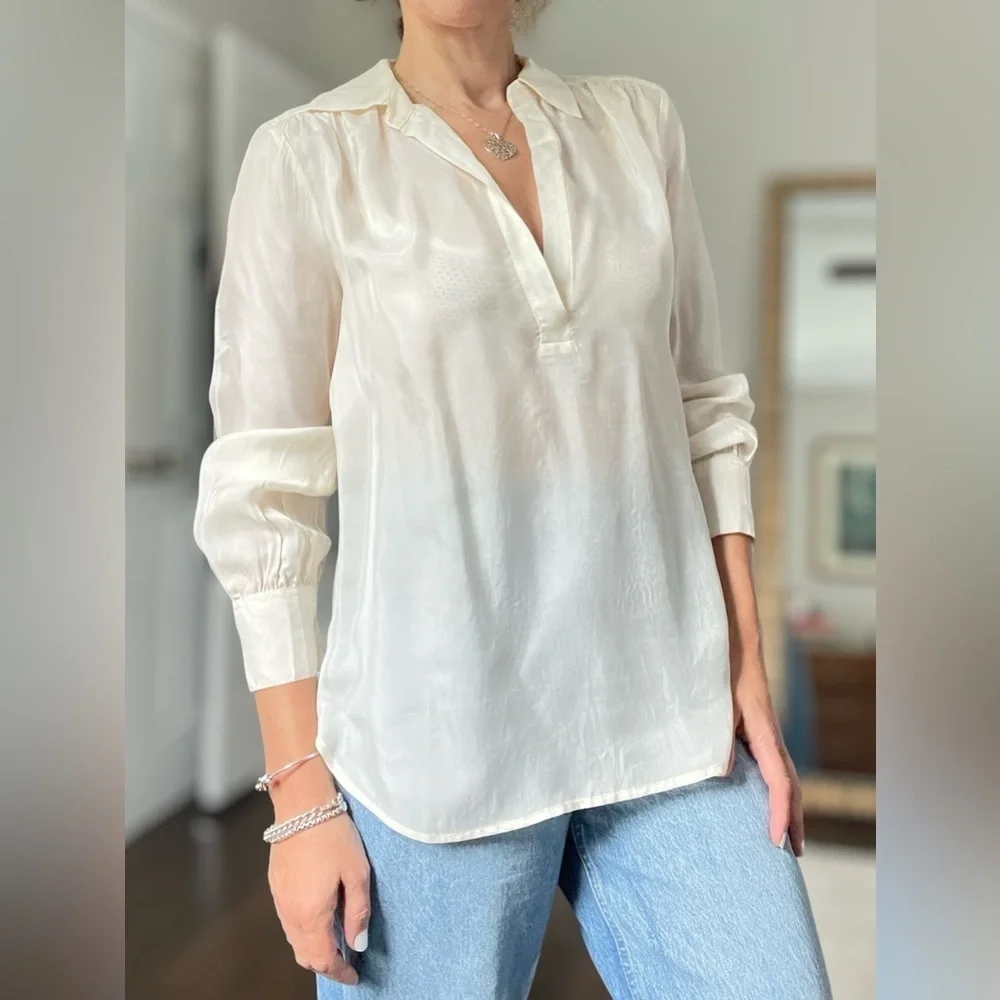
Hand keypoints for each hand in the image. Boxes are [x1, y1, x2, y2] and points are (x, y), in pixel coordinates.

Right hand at [267, 766, 369, 984]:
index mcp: (311, 914)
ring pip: (294, 939)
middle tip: (347, 961)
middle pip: (305, 955)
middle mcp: (290, 912)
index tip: (355, 975)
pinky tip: (320, 916)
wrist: (302, 804)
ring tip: (337, 939)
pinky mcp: (275, 885)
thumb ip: (357, 912)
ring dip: (313, 947)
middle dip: (326, 963)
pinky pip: (288, 920)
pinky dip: (303, 929)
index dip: (340, 972)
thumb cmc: (333, 835)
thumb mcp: (357, 873)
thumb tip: (358, 944)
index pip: (323, 959)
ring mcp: (279, 899)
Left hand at [731, 654, 804, 856]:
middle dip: (794, 820)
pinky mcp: (757, 729)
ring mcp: (766, 734)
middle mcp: (771, 737)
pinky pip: (772, 765)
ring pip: (784, 776)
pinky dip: (775, 788)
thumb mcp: (716, 705)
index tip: (777, 840)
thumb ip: (718, 738)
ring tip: (788, 836)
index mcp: (764, 733)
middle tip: (793, 853)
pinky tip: (764, 798)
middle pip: (790, 785)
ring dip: (788, 806)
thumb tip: (724, 774)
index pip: (779, 782)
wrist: (734, 642)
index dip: (781, 813)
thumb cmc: (723, 671)